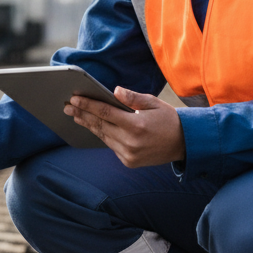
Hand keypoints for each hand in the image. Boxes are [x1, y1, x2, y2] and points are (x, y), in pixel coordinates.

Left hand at [65, 87, 184, 168]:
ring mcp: (129, 154)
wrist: (185, 144)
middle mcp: (130, 142)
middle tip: (67, 106)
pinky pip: (111, 146)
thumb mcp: (153, 103)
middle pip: (100, 125)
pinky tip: (93, 126)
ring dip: (88, 125)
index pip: (105, 112)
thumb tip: (115, 91)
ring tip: (76, 115)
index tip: (74, 98)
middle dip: (82, 114)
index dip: (88, 105)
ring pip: (103, 136)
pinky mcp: (129, 161)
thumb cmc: (169, 120)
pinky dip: (102, 135)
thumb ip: (132, 98)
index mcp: (136, 125)